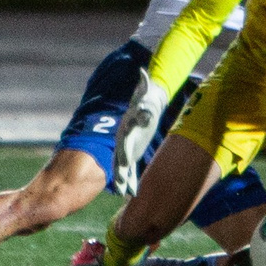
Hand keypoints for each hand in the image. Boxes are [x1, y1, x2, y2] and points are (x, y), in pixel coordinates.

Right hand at [110, 73, 171, 195]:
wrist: (145, 104)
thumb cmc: (146, 98)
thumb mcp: (145, 92)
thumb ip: (144, 84)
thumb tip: (143, 72)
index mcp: (126, 128)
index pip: (124, 143)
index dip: (124, 153)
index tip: (126, 163)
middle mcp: (124, 139)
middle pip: (121, 158)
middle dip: (120, 171)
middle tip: (120, 184)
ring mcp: (126, 147)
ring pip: (123, 167)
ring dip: (124, 180)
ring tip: (123, 193)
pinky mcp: (132, 152)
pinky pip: (131, 169)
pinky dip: (131, 181)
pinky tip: (131, 193)